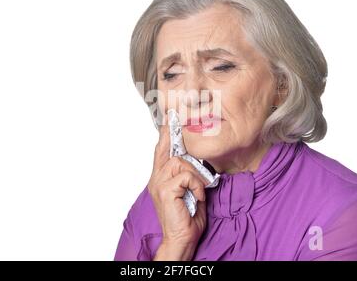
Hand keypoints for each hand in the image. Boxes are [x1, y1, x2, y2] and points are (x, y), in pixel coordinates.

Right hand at [148, 117, 207, 259]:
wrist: (183, 239)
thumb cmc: (188, 217)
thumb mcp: (190, 191)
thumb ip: (188, 175)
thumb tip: (198, 160)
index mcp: (160, 178)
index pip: (160, 150)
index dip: (165, 133)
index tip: (170, 117)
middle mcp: (156, 179)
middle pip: (168, 151)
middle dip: (183, 149)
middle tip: (191, 149)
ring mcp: (159, 184)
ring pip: (179, 162)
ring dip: (196, 175)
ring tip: (200, 189)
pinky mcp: (165, 190)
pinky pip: (185, 175)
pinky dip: (197, 185)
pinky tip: (199, 196)